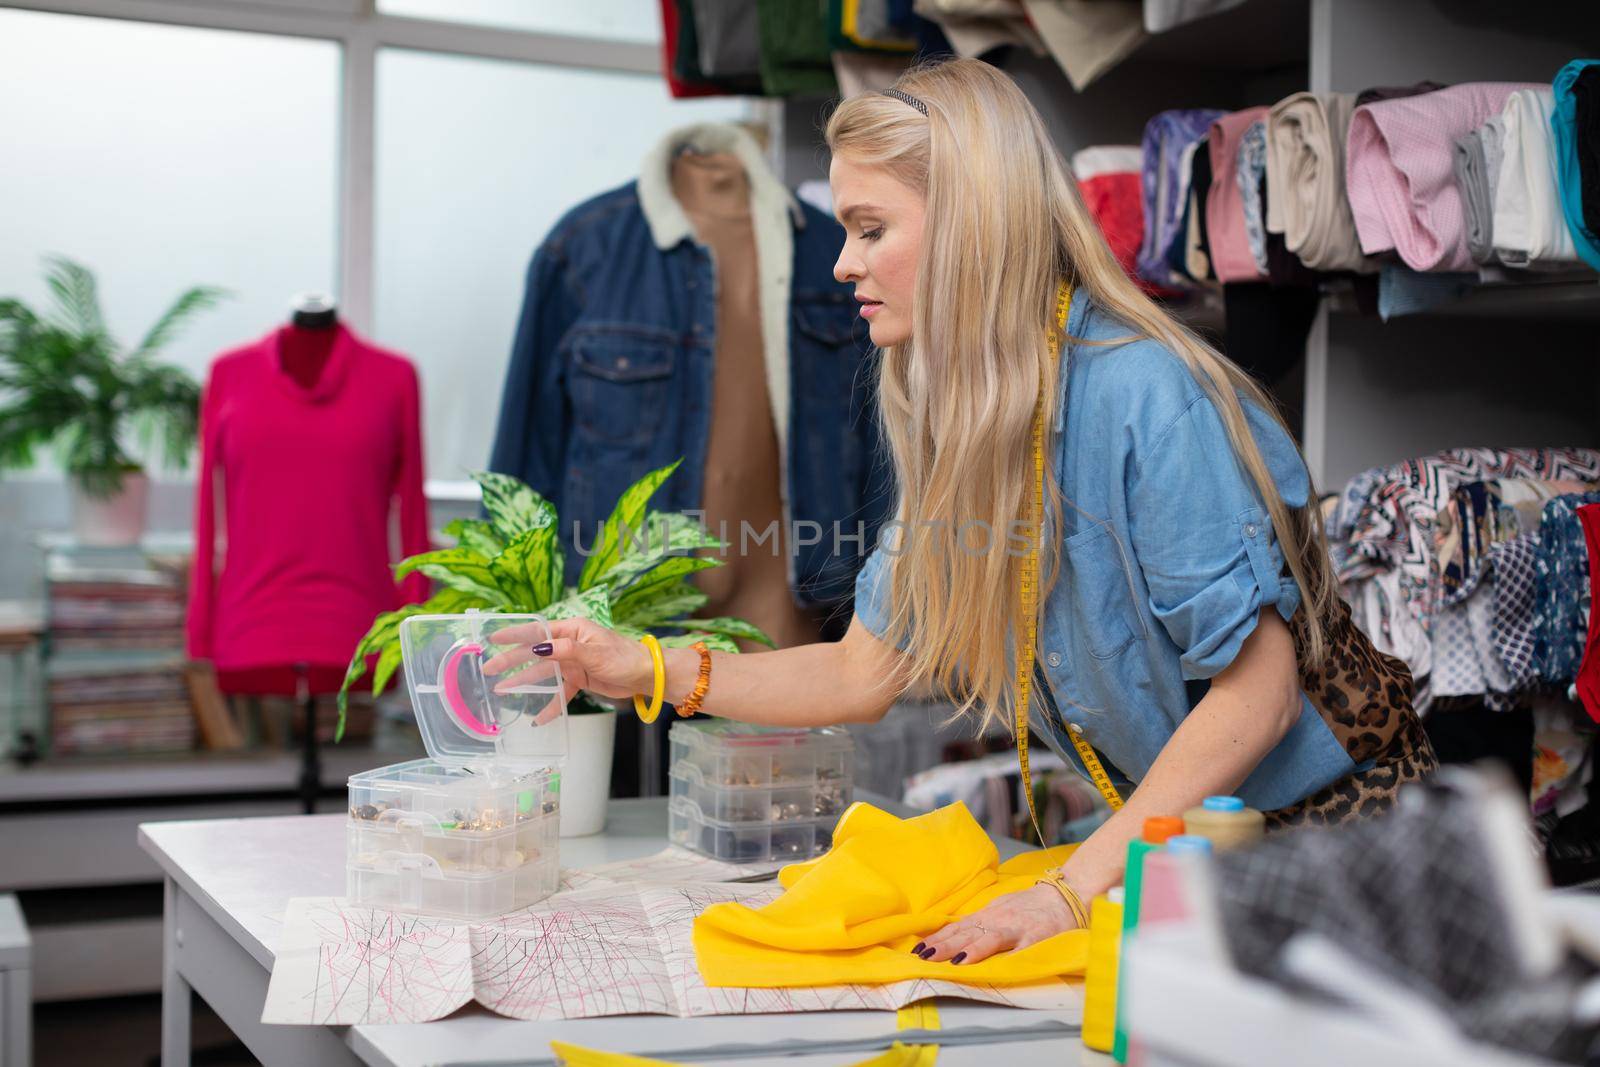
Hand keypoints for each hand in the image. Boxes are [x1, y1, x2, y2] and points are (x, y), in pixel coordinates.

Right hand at [482, 618, 653, 703]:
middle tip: (489, 668)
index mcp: (572, 630)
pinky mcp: (579, 678)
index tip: (494, 638)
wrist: (645, 675)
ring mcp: (573, 662)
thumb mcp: (594, 653)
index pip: (537, 631)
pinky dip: (550, 704)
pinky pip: (560, 691)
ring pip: (543, 672)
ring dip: (524, 682)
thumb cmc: (624, 657)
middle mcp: (569, 644)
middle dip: (511, 660)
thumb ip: (565, 651)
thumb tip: (538, 648)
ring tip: (502, 690)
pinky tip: (539, 717)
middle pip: (535, 652)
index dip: (514, 634)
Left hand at [913, 884, 1079, 965]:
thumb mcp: (1002, 910)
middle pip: (965, 933)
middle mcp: (997, 919)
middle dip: (942, 945)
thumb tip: (955, 935)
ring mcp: (1014, 928)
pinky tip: (979, 963)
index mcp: (988, 915)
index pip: (957, 927)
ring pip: (985, 939)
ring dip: (964, 950)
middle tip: (921, 956)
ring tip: (946, 961)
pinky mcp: (1033, 938)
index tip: (917, 948)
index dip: (937, 937)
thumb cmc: (1031, 907)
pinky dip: (994, 955)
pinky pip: (1012, 948)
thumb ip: (981, 922)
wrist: (1064, 896)